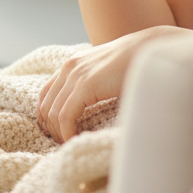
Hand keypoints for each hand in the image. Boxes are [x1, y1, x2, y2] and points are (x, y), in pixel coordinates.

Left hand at [37, 27, 184, 141]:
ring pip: (53, 113)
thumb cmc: (130, 64)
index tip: (56, 132)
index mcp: (72, 64)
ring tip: (71, 142)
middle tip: (64, 142)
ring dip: (59, 133)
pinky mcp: (85, 85)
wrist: (147, 51)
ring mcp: (76, 75)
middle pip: (46, 106)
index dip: (46, 117)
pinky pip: (65, 116)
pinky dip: (67, 132)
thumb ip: (89, 84)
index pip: (45, 94)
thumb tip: (82, 107)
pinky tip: (76, 138)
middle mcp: (69, 67)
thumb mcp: (102, 73)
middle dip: (51, 129)